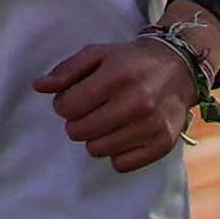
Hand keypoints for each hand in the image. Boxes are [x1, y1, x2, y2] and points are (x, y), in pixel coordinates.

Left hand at [38, 31, 204, 175]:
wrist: (180, 68)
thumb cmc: (131, 61)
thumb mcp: (97, 54)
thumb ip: (66, 70)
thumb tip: (39, 86)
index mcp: (117, 76)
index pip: (67, 108)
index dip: (64, 103)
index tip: (76, 97)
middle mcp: (137, 102)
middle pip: (78, 131)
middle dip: (78, 121)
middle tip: (92, 109)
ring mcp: (151, 126)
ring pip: (96, 150)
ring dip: (97, 137)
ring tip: (110, 120)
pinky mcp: (162, 144)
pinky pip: (120, 164)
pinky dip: (118, 152)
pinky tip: (125, 133)